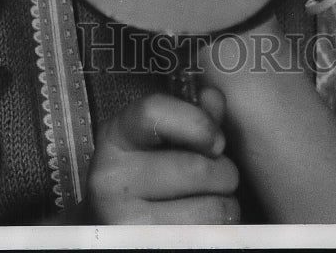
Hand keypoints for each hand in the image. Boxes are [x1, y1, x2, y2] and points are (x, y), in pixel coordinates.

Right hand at [84, 87, 239, 224]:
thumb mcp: (160, 142)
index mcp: (116, 137)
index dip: (197, 122)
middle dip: (223, 174)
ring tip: (207, 205)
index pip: (154, 112)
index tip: (216, 140)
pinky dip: (218, 233)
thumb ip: (190, 118)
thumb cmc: (148, 182)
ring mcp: (124, 221)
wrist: (112, 233)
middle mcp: (111, 178)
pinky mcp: (143, 247)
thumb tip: (212, 98)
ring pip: (211, 209)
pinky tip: (201, 229)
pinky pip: (208, 238)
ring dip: (224, 207)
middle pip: (197, 168)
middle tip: (215, 180)